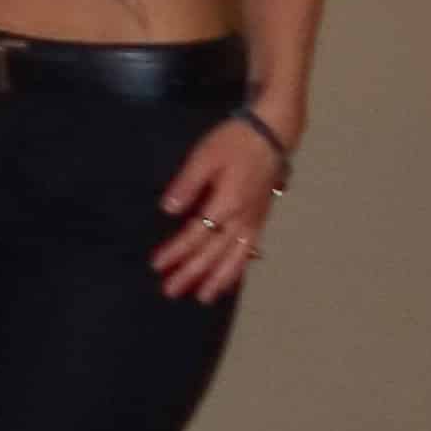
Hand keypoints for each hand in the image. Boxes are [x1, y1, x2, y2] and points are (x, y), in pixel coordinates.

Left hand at [153, 112, 280, 301]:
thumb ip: (187, 184)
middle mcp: (242, 218)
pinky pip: (249, 251)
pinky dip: (238, 268)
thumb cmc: (235, 141)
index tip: (157, 265)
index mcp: (226, 203)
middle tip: (171, 291)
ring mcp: (254, 221)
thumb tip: (169, 210)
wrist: (272, 134)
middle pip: (214, 253)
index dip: (176, 251)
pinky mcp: (261, 219)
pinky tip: (230, 279)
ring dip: (217, 279)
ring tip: (202, 297)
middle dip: (192, 273)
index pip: (196, 234)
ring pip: (235, 258)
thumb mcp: (204, 156)